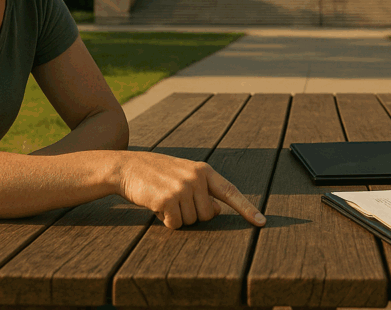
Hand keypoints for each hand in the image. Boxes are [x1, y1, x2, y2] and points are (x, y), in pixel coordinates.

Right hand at [118, 153, 266, 229]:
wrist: (129, 167)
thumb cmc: (159, 175)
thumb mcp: (185, 178)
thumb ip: (204, 192)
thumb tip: (218, 211)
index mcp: (204, 171)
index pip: (231, 191)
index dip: (247, 208)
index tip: (262, 222)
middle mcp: (196, 178)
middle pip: (207, 215)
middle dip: (192, 214)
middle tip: (176, 200)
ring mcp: (182, 188)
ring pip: (191, 221)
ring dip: (177, 217)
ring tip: (165, 200)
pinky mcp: (167, 199)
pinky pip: (174, 224)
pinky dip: (165, 221)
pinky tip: (156, 205)